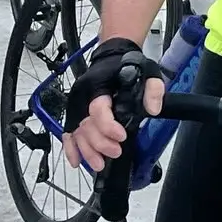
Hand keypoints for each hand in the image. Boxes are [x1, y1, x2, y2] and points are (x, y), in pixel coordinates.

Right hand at [62, 38, 163, 170]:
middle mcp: (83, 97)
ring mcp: (77, 105)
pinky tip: (76, 161)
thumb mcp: (148, 71)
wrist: (112, 56)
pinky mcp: (76, 112)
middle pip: (86, 125)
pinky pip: (68, 132)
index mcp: (99, 86)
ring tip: (100, 164)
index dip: (108, 126)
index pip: (98, 109)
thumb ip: (153, 90)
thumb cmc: (128, 64)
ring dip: (86, 151)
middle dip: (99, 143)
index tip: (122, 137)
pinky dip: (71, 147)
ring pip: (76, 132)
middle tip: (116, 152)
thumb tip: (153, 110)